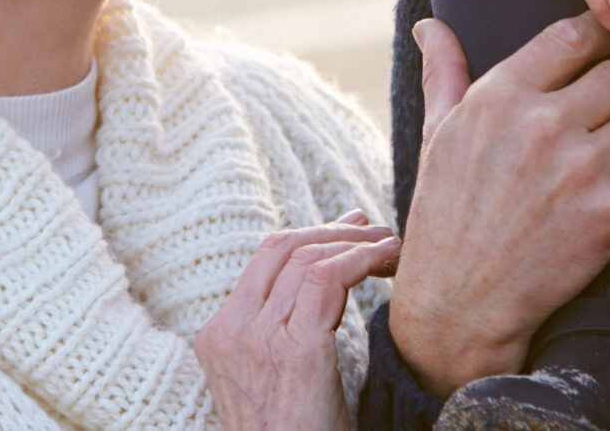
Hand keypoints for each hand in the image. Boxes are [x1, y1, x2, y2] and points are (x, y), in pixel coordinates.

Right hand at [194, 212, 399, 430]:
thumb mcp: (276, 380)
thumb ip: (286, 331)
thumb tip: (326, 277)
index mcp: (218, 338)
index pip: (263, 262)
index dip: (309, 235)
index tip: (347, 230)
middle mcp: (231, 332)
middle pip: (281, 248)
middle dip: (332, 230)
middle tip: (372, 229)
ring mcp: (257, 340)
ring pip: (308, 257)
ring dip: (357, 243)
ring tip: (391, 248)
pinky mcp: (294, 351)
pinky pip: (328, 278)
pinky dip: (363, 259)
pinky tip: (387, 262)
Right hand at [387, 14, 609, 397]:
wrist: (458, 305)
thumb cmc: (446, 215)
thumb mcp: (437, 136)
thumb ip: (445, 72)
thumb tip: (431, 24)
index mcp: (500, 96)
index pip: (575, 35)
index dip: (604, 36)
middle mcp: (542, 125)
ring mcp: (579, 170)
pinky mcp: (609, 217)